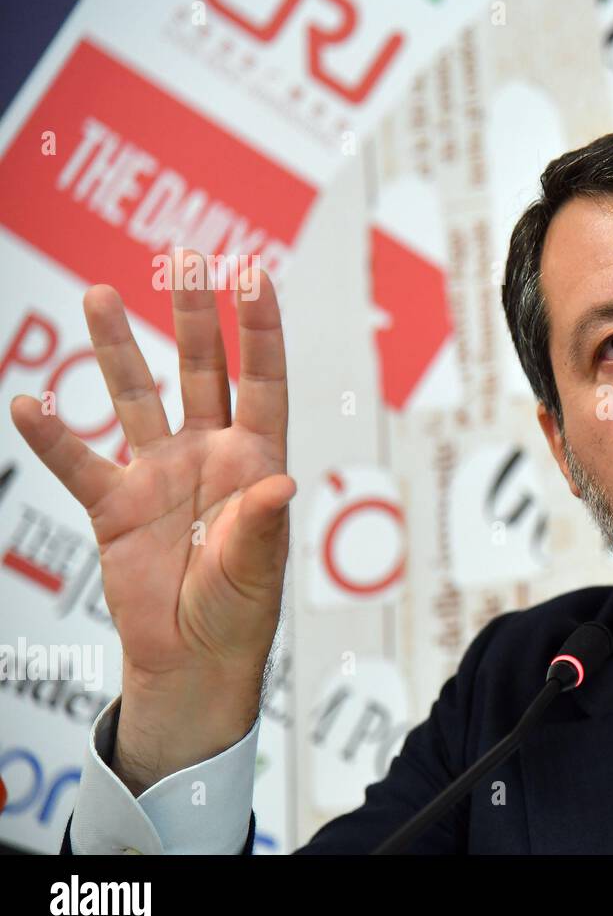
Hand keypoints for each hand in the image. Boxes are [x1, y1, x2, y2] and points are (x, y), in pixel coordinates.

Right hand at [10, 251, 293, 792]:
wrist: (193, 657)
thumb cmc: (240, 611)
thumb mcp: (257, 570)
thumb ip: (262, 526)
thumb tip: (283, 484)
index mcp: (257, 461)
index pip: (262, 381)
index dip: (259, 330)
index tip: (254, 274)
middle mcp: (209, 454)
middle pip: (202, 370)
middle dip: (194, 316)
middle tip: (182, 258)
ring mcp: (160, 474)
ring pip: (136, 397)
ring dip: (116, 349)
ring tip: (100, 294)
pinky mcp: (114, 506)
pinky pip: (78, 462)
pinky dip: (52, 436)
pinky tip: (26, 402)